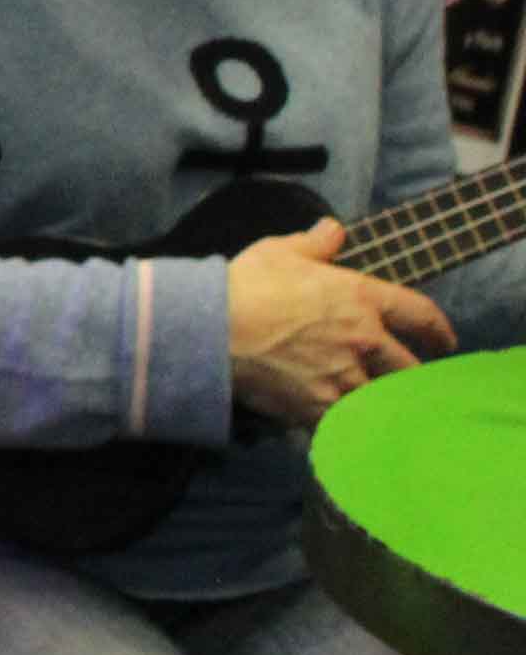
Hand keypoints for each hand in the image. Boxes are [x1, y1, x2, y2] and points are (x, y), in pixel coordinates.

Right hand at [229, 215, 452, 427]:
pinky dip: (347, 424)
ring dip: (380, 400)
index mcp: (360, 298)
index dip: (438, 329)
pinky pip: (348, 421)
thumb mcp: (278, 251)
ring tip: (375, 405)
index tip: (444, 340)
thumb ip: (314, 243)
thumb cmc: (245, 284)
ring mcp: (344, 376)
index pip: (419, 314)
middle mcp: (363, 340)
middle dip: (410, 374)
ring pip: (382, 398)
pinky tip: (342, 424)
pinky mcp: (319, 406)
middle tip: (407, 378)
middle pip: (409, 367)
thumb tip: (334, 229)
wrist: (210, 329)